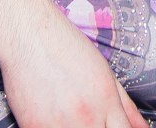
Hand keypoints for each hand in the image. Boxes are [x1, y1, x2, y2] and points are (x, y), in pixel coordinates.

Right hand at [0, 22, 147, 127]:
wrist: (29, 35)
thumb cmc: (67, 48)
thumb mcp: (104, 72)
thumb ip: (126, 105)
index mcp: (107, 102)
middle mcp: (87, 117)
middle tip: (89, 120)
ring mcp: (59, 125)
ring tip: (70, 117)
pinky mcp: (34, 127)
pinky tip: (52, 119)